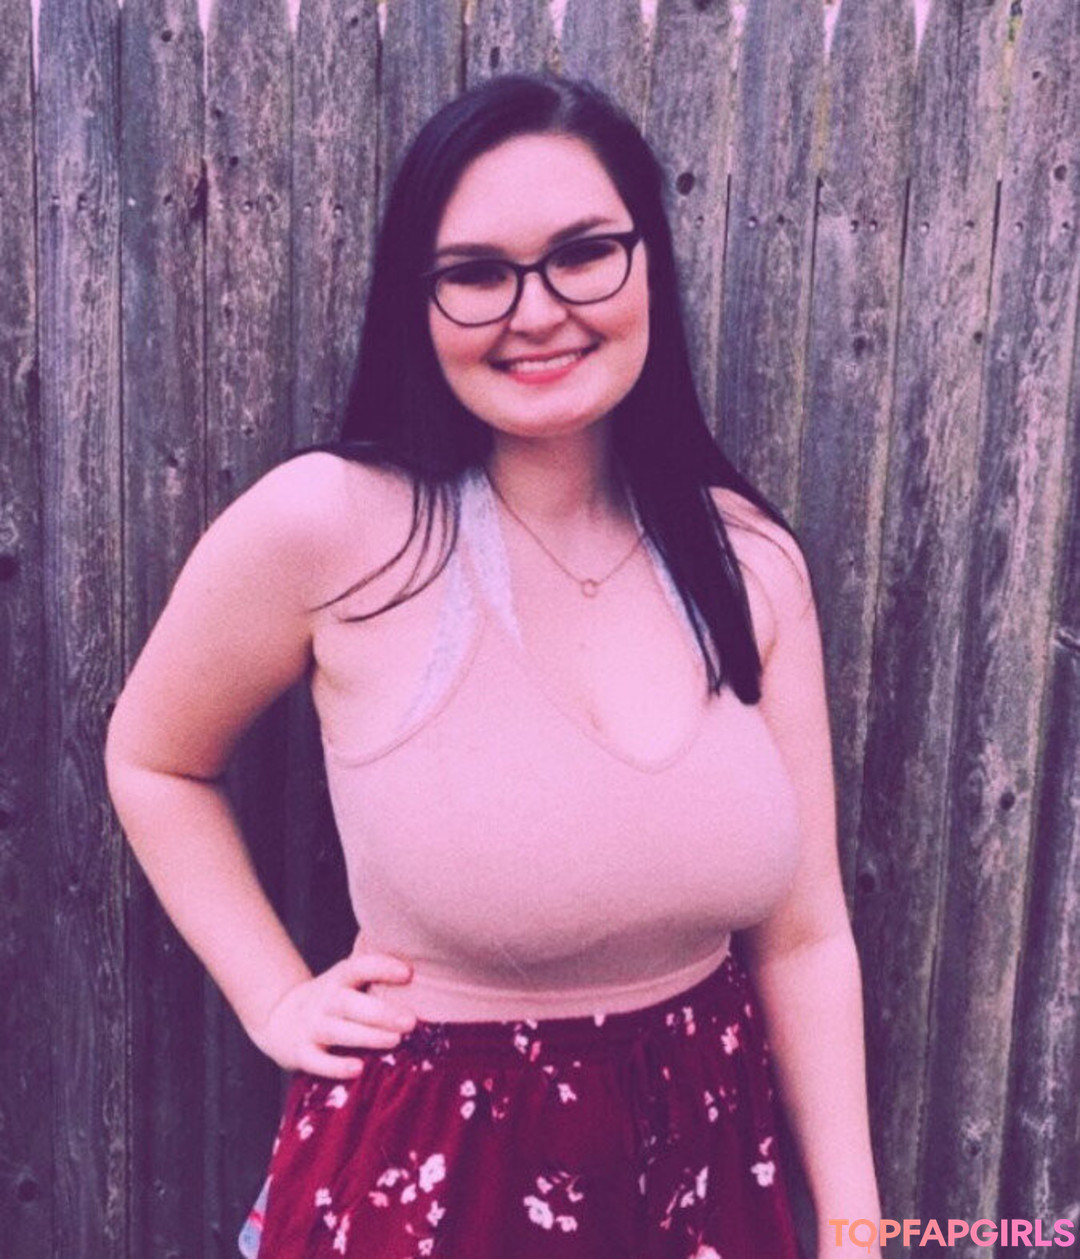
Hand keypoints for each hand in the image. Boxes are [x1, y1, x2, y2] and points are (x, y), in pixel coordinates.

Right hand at [248, 943, 417, 1078]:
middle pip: (351, 1003)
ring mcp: (312, 1026)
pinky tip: (358, 1070)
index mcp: (341, 978)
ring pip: (338, 1031)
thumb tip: (418, 951)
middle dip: (382, 1012)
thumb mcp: (348, 978)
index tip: (408, 973)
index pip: (360, 967)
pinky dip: (335, 1067)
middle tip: (411, 1020)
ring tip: (395, 1040)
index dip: (382, 968)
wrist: (279, 1017)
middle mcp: (325, 1000)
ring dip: (367, 1036)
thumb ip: (375, 968)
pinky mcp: (302, 1053)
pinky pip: (317, 1061)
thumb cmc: (334, 997)